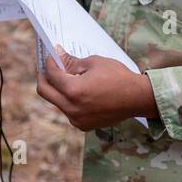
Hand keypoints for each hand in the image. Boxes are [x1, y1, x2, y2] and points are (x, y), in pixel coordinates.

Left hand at [36, 46, 157, 130]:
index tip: (52, 56)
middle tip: (48, 68)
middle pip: (44, 91)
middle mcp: (71, 108)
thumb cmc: (118, 77)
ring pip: (56, 102)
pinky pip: (68, 111)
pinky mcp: (83, 125)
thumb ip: (71, 62)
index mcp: (73, 90)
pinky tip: (80, 92)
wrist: (137, 98)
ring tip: (68, 78)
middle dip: (44, 77)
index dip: (50, 62)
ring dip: (57, 89)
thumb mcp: (93, 63)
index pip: (51, 74)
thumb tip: (58, 56)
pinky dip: (69, 100)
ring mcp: (76, 119)